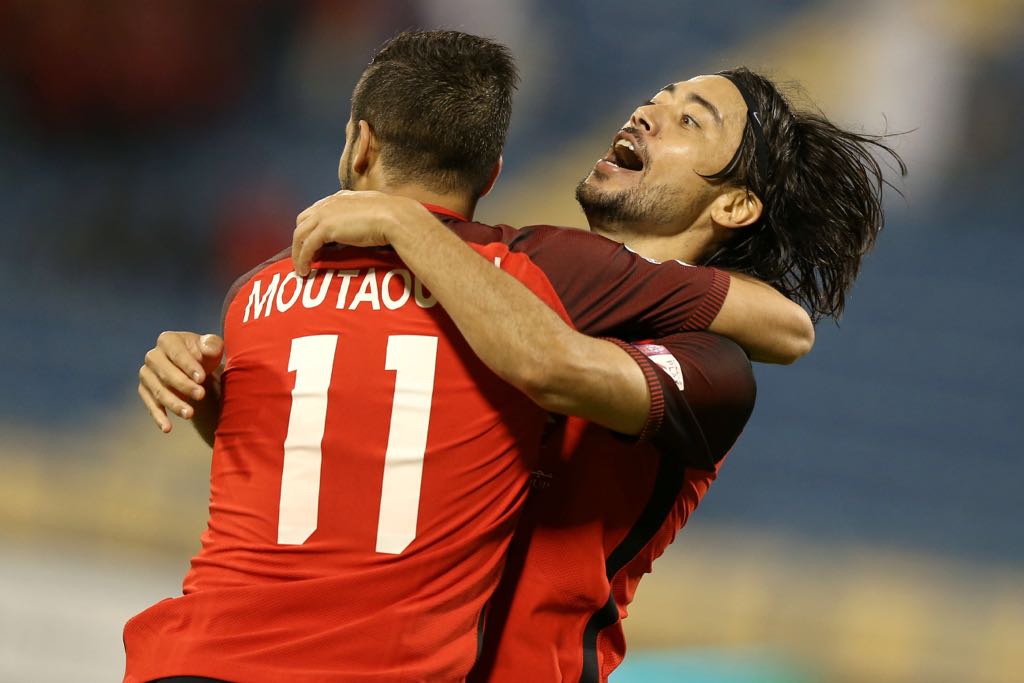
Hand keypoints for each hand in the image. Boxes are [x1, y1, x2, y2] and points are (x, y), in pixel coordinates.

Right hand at [138, 331, 223, 431]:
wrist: (195, 368)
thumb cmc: (205, 355)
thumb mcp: (212, 347)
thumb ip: (212, 345)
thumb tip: (207, 350)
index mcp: (168, 340)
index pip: (177, 353)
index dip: (188, 365)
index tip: (201, 378)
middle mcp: (153, 356)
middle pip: (166, 373)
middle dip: (184, 385)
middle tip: (201, 395)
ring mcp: (146, 374)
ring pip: (158, 391)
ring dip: (174, 403)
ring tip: (190, 414)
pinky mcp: (145, 391)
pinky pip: (150, 405)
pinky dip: (158, 417)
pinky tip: (167, 428)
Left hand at [292, 190, 427, 275]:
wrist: (394, 217)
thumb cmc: (393, 216)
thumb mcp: (374, 211)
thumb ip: (364, 215)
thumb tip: (366, 226)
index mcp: (340, 197)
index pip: (317, 210)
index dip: (312, 227)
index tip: (312, 242)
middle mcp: (329, 203)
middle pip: (302, 221)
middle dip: (300, 238)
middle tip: (304, 255)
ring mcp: (325, 215)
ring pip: (300, 234)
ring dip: (297, 252)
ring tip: (300, 268)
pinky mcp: (325, 229)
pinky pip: (306, 246)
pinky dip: (302, 259)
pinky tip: (304, 270)